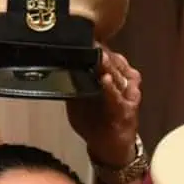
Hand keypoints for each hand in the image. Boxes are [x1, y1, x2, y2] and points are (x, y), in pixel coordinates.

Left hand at [65, 47, 141, 168]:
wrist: (111, 147)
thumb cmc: (95, 123)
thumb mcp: (79, 102)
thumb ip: (73, 87)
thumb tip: (57, 71)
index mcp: (111, 76)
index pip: (104, 56)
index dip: (94, 47)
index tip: (83, 36)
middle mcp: (122, 82)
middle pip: (112, 63)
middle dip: (101, 52)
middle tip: (91, 40)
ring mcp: (127, 95)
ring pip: (118, 76)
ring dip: (108, 66)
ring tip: (100, 55)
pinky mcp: (126, 109)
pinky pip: (117, 97)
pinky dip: (111, 89)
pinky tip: (106, 80)